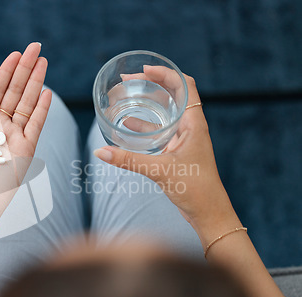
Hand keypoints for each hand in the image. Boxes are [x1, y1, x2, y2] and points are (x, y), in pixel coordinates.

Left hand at [0, 43, 51, 249]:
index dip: (5, 72)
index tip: (16, 54)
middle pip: (15, 92)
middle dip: (25, 69)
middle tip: (36, 48)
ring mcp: (14, 138)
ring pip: (27, 104)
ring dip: (36, 83)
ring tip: (43, 62)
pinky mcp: (26, 151)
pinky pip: (35, 125)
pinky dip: (42, 109)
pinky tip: (46, 92)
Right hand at [94, 66, 240, 243]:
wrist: (208, 213)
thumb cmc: (195, 189)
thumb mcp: (160, 171)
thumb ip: (129, 160)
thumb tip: (101, 152)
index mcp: (194, 124)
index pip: (184, 85)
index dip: (165, 73)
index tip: (144, 70)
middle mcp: (190, 127)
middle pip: (173, 94)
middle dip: (152, 84)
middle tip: (129, 80)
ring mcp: (184, 139)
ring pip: (165, 112)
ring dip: (147, 103)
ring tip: (126, 96)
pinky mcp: (177, 151)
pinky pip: (159, 130)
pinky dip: (144, 124)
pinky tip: (127, 125)